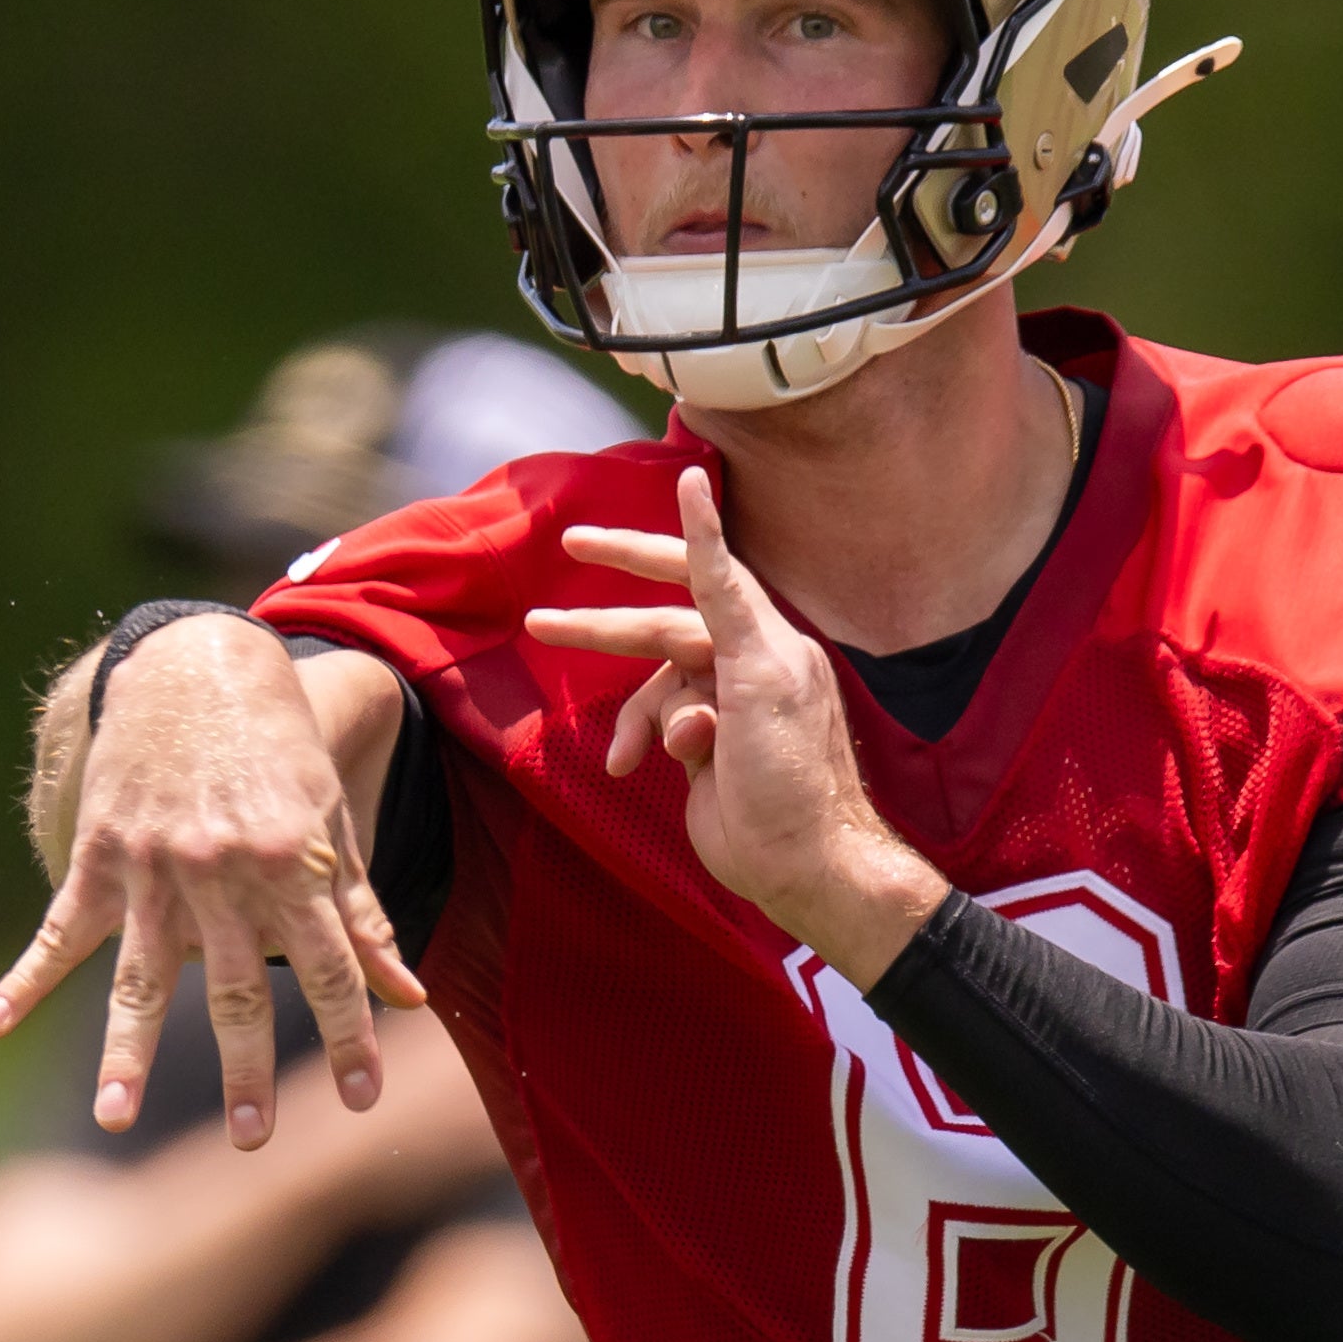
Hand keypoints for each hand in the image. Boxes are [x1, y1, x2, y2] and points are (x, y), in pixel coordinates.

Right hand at [0, 614, 423, 1147]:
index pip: (330, 967)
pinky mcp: (99, 858)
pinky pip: (59, 932)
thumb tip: (406, 997)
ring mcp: (152, 870)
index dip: (352, 1033)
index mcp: (290, 862)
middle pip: (237, 990)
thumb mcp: (330, 821)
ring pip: (141, 979)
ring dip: (126, 1054)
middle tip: (252, 1137)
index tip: (364, 1100)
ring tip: (116, 1120)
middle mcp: (221, 873)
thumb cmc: (276, 752)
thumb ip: (361, 914)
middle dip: (246, 1068)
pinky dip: (23, 981)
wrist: (194, 668)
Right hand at [525, 466, 947, 982]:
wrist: (802, 861)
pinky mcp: (704, 750)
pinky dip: (640, 743)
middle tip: (540, 621)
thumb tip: (703, 540)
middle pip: (661, 628)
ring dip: (636, 716)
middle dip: (601, 628)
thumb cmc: (792, 771)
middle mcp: (745, 664)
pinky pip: (657, 728)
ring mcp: (723, 709)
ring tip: (624, 755)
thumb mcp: (763, 675)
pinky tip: (627, 769)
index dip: (684, 533)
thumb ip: (728, 599)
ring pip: (655, 688)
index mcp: (767, 640)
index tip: (679, 480)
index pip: (708, 574)